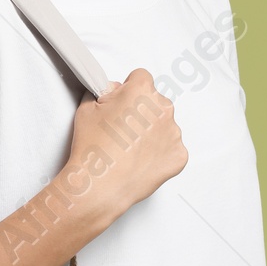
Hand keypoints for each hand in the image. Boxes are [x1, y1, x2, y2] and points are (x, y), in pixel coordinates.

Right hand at [62, 69, 186, 231]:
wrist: (100, 186)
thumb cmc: (93, 149)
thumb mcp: (87, 107)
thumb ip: (104, 91)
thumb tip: (114, 90)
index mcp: (142, 91)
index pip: (141, 78)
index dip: (128, 91)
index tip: (122, 104)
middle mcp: (163, 108)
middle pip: (154, 102)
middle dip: (141, 112)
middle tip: (122, 131)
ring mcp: (174, 133)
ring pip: (163, 125)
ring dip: (151, 133)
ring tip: (130, 150)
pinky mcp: (179, 155)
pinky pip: (171, 149)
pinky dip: (159, 154)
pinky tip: (141, 161)